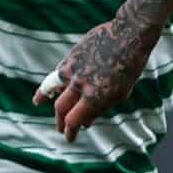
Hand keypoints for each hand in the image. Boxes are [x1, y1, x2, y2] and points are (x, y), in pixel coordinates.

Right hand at [33, 19, 155, 140]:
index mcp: (96, 97)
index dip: (71, 132)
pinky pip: (56, 75)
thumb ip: (103, 107)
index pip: (75, 121)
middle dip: (61, 123)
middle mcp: (81, 85)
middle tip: (61, 129)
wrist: (128, 34)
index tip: (70, 138)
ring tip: (45, 108)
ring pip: (54, 91)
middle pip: (62, 109)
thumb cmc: (130, 65)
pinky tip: (42, 95)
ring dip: (50, 103)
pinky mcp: (69, 58)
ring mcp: (73, 70)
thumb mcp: (122, 92)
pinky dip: (48, 86)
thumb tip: (87, 122)